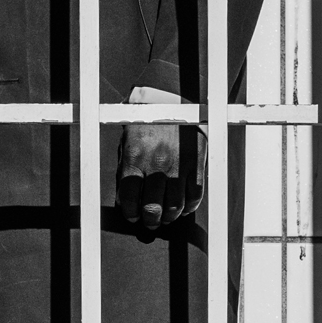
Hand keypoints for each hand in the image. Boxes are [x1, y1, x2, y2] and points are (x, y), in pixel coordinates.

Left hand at [116, 85, 201, 235]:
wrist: (170, 100)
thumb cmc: (145, 124)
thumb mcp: (127, 144)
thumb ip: (126, 171)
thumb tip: (126, 200)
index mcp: (134, 159)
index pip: (129, 200)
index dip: (130, 214)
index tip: (133, 218)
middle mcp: (155, 165)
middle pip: (153, 208)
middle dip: (150, 221)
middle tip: (151, 222)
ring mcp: (177, 165)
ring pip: (175, 206)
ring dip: (170, 217)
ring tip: (167, 217)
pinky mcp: (196, 163)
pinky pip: (194, 195)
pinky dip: (189, 207)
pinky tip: (184, 208)